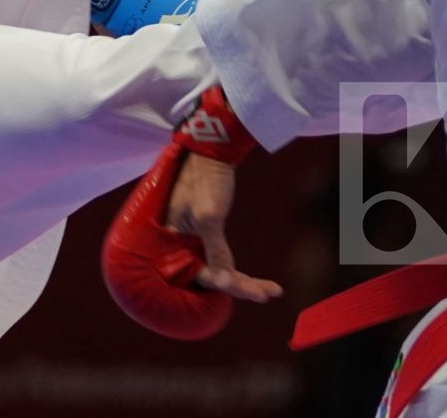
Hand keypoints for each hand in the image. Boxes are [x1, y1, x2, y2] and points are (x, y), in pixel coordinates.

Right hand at [162, 153, 281, 302]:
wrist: (210, 153)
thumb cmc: (205, 181)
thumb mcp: (210, 216)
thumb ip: (215, 250)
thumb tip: (224, 282)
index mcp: (173, 240)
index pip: (199, 272)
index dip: (225, 283)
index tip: (255, 292)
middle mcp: (181, 244)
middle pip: (212, 275)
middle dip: (242, 287)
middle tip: (269, 293)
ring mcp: (194, 240)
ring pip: (220, 270)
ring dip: (245, 282)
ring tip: (274, 291)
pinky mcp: (206, 235)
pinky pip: (221, 260)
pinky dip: (238, 269)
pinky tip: (260, 281)